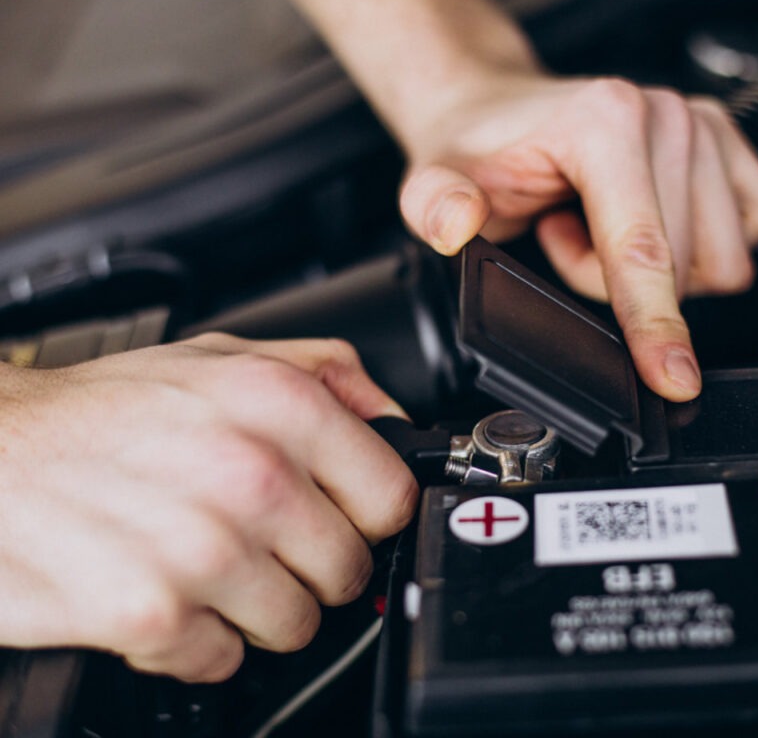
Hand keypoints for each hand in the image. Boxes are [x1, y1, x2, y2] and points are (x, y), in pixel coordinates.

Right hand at [0, 334, 416, 681]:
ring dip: (255, 608)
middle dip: (309, 566)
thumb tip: (393, 419)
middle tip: (258, 542)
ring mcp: (204, 550)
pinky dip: (196, 640)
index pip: (392, 498)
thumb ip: (325, 375)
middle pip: (348, 570)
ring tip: (204, 565)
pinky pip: (223, 660)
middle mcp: (251, 475)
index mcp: (280, 405)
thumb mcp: (221, 357)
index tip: (341, 517)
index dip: (367, 515)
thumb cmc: (102, 411)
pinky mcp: (152, 615)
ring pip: (296, 626)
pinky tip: (162, 590)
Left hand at [399, 76, 757, 400]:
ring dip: (657, 269)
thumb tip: (457, 222)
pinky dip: (697, 249)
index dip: (655, 324)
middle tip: (562, 238)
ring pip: (719, 260)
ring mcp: (704, 124)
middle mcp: (666, 115)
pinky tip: (643, 222)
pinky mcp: (728, 142)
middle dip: (616, 282)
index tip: (674, 380)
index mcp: (605, 121)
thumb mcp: (434, 179)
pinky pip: (752, 231)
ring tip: (596, 227)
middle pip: (681, 269)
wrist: (496, 109)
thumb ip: (436, 204)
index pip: (642, 250)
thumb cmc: (478, 148)